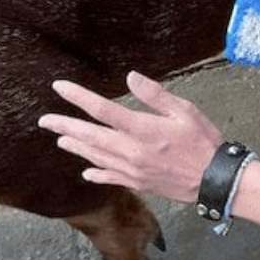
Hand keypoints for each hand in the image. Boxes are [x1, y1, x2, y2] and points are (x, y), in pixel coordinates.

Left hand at [40, 71, 223, 204]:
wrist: (215, 180)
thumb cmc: (203, 142)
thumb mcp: (185, 111)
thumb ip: (155, 95)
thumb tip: (130, 76)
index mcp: (142, 129)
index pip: (102, 109)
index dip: (78, 97)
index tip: (60, 87)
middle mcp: (131, 151)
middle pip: (90, 136)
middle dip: (65, 126)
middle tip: (44, 120)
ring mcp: (132, 170)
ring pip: (96, 157)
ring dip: (75, 147)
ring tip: (60, 139)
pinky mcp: (138, 183)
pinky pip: (111, 178)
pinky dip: (96, 173)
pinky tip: (86, 171)